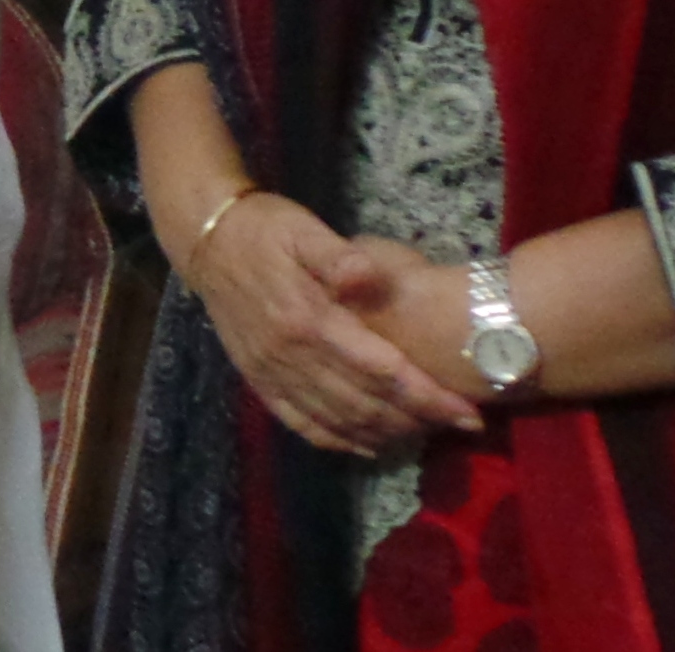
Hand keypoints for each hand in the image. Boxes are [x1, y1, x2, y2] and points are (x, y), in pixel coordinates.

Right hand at [187, 192, 486, 455]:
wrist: (205, 241)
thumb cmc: (264, 229)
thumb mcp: (302, 229)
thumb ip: (337, 255)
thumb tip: (369, 274)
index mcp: (307, 320)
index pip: (381, 370)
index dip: (427, 396)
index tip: (469, 412)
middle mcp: (291, 356)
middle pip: (366, 404)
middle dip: (419, 419)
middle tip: (462, 426)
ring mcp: (273, 374)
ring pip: (339, 420)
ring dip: (386, 433)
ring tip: (428, 434)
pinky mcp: (259, 380)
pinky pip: (303, 424)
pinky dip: (340, 441)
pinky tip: (368, 445)